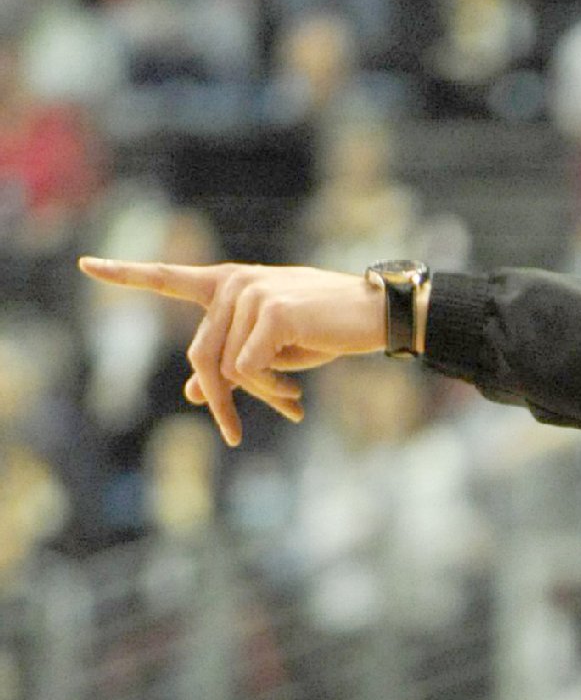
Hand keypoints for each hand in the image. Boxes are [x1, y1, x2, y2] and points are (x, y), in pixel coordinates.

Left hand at [78, 258, 387, 445]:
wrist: (375, 315)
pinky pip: (249, 368)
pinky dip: (271, 388)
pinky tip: (296, 391)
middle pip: (201, 356)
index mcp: (230, 284)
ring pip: (227, 367)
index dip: (126, 274)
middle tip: (231, 434)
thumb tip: (195, 393)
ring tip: (291, 401)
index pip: (170, 278)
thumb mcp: (272, 351)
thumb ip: (231, 362)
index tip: (85, 265)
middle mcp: (234, 282)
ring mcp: (251, 292)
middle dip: (220, 400)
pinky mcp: (272, 310)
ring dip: (258, 394)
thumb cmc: (325, 330)